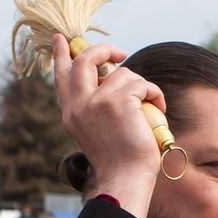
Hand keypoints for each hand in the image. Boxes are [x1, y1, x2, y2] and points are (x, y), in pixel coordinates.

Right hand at [54, 34, 167, 217]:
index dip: (62, 55)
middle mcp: (78, 105)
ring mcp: (96, 101)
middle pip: (85, 60)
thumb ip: (96, 104)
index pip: (61, 76)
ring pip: (122, 73)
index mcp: (71, 112)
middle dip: (103, 50)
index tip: (61, 39)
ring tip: (148, 107)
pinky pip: (141, 83)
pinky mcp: (117, 102)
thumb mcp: (97, 129)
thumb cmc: (120, 159)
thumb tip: (110, 76)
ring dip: (141, 86)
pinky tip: (156, 110)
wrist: (125, 178)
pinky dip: (154, 94)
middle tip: (120, 52)